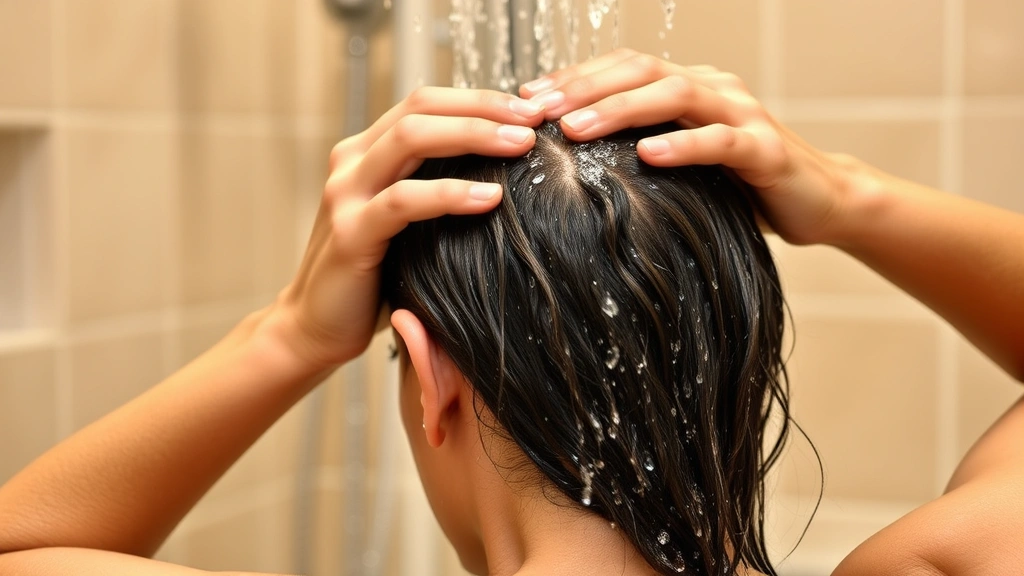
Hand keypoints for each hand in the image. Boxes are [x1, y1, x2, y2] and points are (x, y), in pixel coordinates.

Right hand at [272, 87, 544, 369]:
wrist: (318, 326)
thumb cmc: (374, 277)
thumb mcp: (410, 224)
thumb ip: (439, 191)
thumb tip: (510, 176)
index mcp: (368, 152)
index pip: (426, 103)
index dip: (479, 98)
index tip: (530, 109)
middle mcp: (352, 161)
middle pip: (421, 108)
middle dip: (484, 107)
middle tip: (535, 120)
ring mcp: (346, 194)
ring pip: (410, 138)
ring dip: (472, 134)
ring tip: (520, 145)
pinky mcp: (350, 233)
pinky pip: (403, 201)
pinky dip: (450, 194)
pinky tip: (489, 198)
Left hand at [520, 49, 853, 245]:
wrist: (819, 200)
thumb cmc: (740, 186)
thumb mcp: (682, 164)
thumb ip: (639, 151)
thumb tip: (571, 161)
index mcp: (688, 87)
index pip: (622, 68)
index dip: (573, 78)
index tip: (525, 100)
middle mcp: (714, 89)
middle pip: (640, 71)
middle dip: (582, 87)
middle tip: (535, 109)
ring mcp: (742, 114)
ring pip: (675, 95)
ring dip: (620, 109)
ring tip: (575, 129)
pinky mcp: (766, 150)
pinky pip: (721, 141)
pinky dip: (684, 145)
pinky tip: (648, 155)